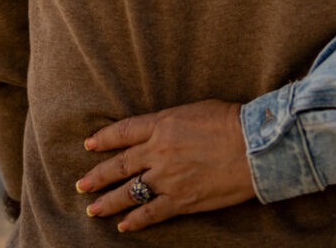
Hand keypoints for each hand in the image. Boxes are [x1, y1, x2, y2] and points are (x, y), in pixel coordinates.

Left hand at [75, 100, 254, 231]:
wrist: (255, 147)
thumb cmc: (231, 122)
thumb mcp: (195, 109)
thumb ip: (171, 121)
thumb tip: (159, 128)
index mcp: (162, 125)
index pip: (123, 132)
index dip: (103, 139)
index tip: (89, 145)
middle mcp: (158, 152)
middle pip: (119, 165)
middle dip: (97, 176)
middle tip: (81, 185)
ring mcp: (168, 178)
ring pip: (128, 192)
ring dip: (108, 202)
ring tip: (93, 209)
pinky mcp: (181, 200)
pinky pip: (151, 213)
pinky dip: (135, 221)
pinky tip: (123, 226)